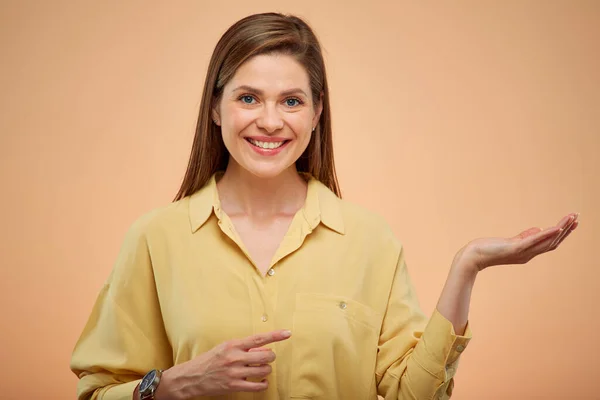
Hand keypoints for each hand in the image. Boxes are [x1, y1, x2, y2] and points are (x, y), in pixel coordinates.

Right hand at [157, 330, 291, 398]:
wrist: (191, 377)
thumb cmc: (209, 360)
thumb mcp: (224, 348)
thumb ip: (242, 347)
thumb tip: (261, 348)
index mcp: (233, 344)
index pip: (259, 338)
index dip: (275, 335)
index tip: (287, 333)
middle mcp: (235, 357)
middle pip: (266, 355)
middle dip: (270, 356)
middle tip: (266, 358)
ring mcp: (235, 372)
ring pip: (264, 370)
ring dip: (266, 370)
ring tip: (260, 370)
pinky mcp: (234, 385)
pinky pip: (258, 385)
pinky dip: (263, 384)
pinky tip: (260, 381)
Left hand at [459, 212, 579, 271]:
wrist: (473, 257)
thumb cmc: (488, 249)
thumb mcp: (509, 242)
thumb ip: (524, 237)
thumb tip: (537, 229)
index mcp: (528, 253)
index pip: (550, 243)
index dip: (562, 234)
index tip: (572, 222)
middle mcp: (528, 254)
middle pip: (553, 242)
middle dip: (566, 230)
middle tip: (577, 218)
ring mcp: (522, 252)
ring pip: (547, 241)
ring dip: (561, 229)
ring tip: (571, 218)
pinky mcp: (514, 248)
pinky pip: (533, 241)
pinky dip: (546, 234)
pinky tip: (556, 227)